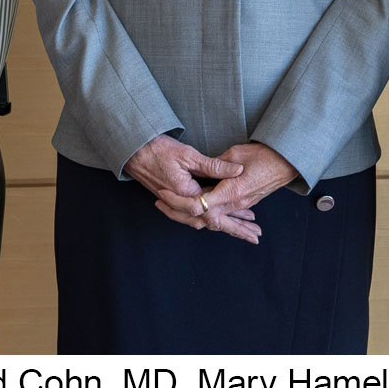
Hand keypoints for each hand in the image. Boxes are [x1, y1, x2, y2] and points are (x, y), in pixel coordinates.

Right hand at [126, 135, 257, 242]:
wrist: (134, 150)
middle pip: (212, 223)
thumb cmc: (159, 150)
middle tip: (254, 237)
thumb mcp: (189, 155)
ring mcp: (176, 203)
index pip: (217, 213)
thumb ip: (214, 166)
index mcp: (187, 195)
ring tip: (244, 227)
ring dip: (224, 224)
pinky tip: (220, 216)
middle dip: (235, 230)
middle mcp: (181, 204)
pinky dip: (210, 218)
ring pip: (203, 221)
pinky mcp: (173, 200)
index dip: (237, 220)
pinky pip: (194, 215)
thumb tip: (238, 170)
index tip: (254, 225)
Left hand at [158, 142, 296, 243]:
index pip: (197, 206)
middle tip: (160, 205)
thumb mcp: (236, 153)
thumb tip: (200, 171)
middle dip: (178, 213)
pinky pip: (222, 214)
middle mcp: (234, 203)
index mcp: (230, 192)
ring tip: (171, 211)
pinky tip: (196, 210)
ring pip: (212, 218)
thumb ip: (216, 165)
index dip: (178, 202)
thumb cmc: (265, 155)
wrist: (287, 162)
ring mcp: (240, 205)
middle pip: (201, 217)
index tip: (165, 192)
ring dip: (189, 215)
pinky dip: (207, 214)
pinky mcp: (244, 203)